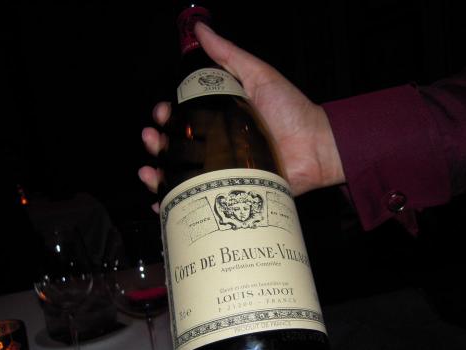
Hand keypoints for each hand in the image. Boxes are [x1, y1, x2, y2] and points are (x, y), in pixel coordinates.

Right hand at [140, 22, 344, 211]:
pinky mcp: (231, 190)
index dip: (165, 115)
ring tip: (149, 171)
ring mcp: (222, 170)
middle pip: (175, 146)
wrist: (316, 147)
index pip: (182, 116)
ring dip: (157, 174)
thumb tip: (200, 29)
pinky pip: (199, 199)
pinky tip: (161, 203)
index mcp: (219, 117)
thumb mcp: (259, 75)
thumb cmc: (291, 111)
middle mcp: (217, 144)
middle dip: (156, 143)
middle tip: (152, 139)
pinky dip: (175, 203)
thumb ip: (229, 55)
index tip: (161, 114)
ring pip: (180, 174)